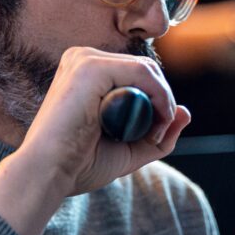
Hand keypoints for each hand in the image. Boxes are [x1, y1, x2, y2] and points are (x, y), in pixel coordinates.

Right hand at [0, 47, 189, 234]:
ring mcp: (84, 60)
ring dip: (162, 102)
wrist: (48, 175)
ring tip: (153, 133)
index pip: (138, 74)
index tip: (156, 135)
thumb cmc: (78, 165)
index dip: (157, 101)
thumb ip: (158, 133)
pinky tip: (154, 121)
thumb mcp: (129, 149)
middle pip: (145, 69)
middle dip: (162, 102)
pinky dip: (158, 97)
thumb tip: (186, 112)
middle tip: (157, 135)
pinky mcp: (90, 67)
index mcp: (86, 72)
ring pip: (146, 70)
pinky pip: (142, 73)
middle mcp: (83, 59)